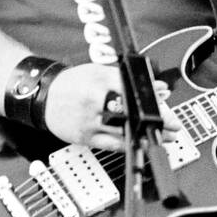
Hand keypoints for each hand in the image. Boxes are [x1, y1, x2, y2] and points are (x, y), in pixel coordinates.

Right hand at [42, 63, 181, 150]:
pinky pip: (111, 144)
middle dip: (155, 120)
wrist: (43, 97)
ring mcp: (89, 121)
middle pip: (131, 112)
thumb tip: (156, 86)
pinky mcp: (85, 138)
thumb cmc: (73, 83)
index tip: (166, 102)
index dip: (152, 98)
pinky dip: (129, 145)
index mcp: (99, 81)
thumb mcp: (98, 71)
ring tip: (165, 137)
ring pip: (123, 131)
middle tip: (174, 124)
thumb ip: (127, 79)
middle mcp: (94, 101)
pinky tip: (141, 144)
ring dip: (147, 135)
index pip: (132, 89)